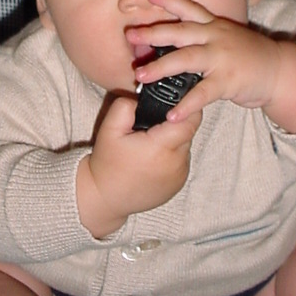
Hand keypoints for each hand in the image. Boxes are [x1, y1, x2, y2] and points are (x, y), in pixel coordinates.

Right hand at [77, 91, 200, 238]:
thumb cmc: (108, 163)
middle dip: (176, 122)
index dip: (185, 109)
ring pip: (185, 146)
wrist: (106, 198)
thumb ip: (124, 106)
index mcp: (161, 147)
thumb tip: (141, 97)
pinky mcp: (179, 184)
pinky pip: (182, 160)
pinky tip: (153, 157)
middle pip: (188, 132)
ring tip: (151, 141)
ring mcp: (180, 175)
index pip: (189, 121)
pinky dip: (172, 155)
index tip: (172, 104)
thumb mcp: (109, 129)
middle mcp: (176, 163)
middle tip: (155, 122)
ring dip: (174, 139)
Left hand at [126, 0, 295, 132]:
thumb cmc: (247, 56)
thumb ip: (201, 38)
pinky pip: (202, 94)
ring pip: (185, 59)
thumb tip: (169, 43)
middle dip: (153, 33)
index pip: (189, 8)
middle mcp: (216, 37)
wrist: (280, 70)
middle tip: (130, 35)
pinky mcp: (228, 81)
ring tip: (139, 76)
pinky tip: (172, 114)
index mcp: (214, 26)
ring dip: (160, 67)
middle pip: (180, 31)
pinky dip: (186, 105)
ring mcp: (222, 58)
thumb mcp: (225, 38)